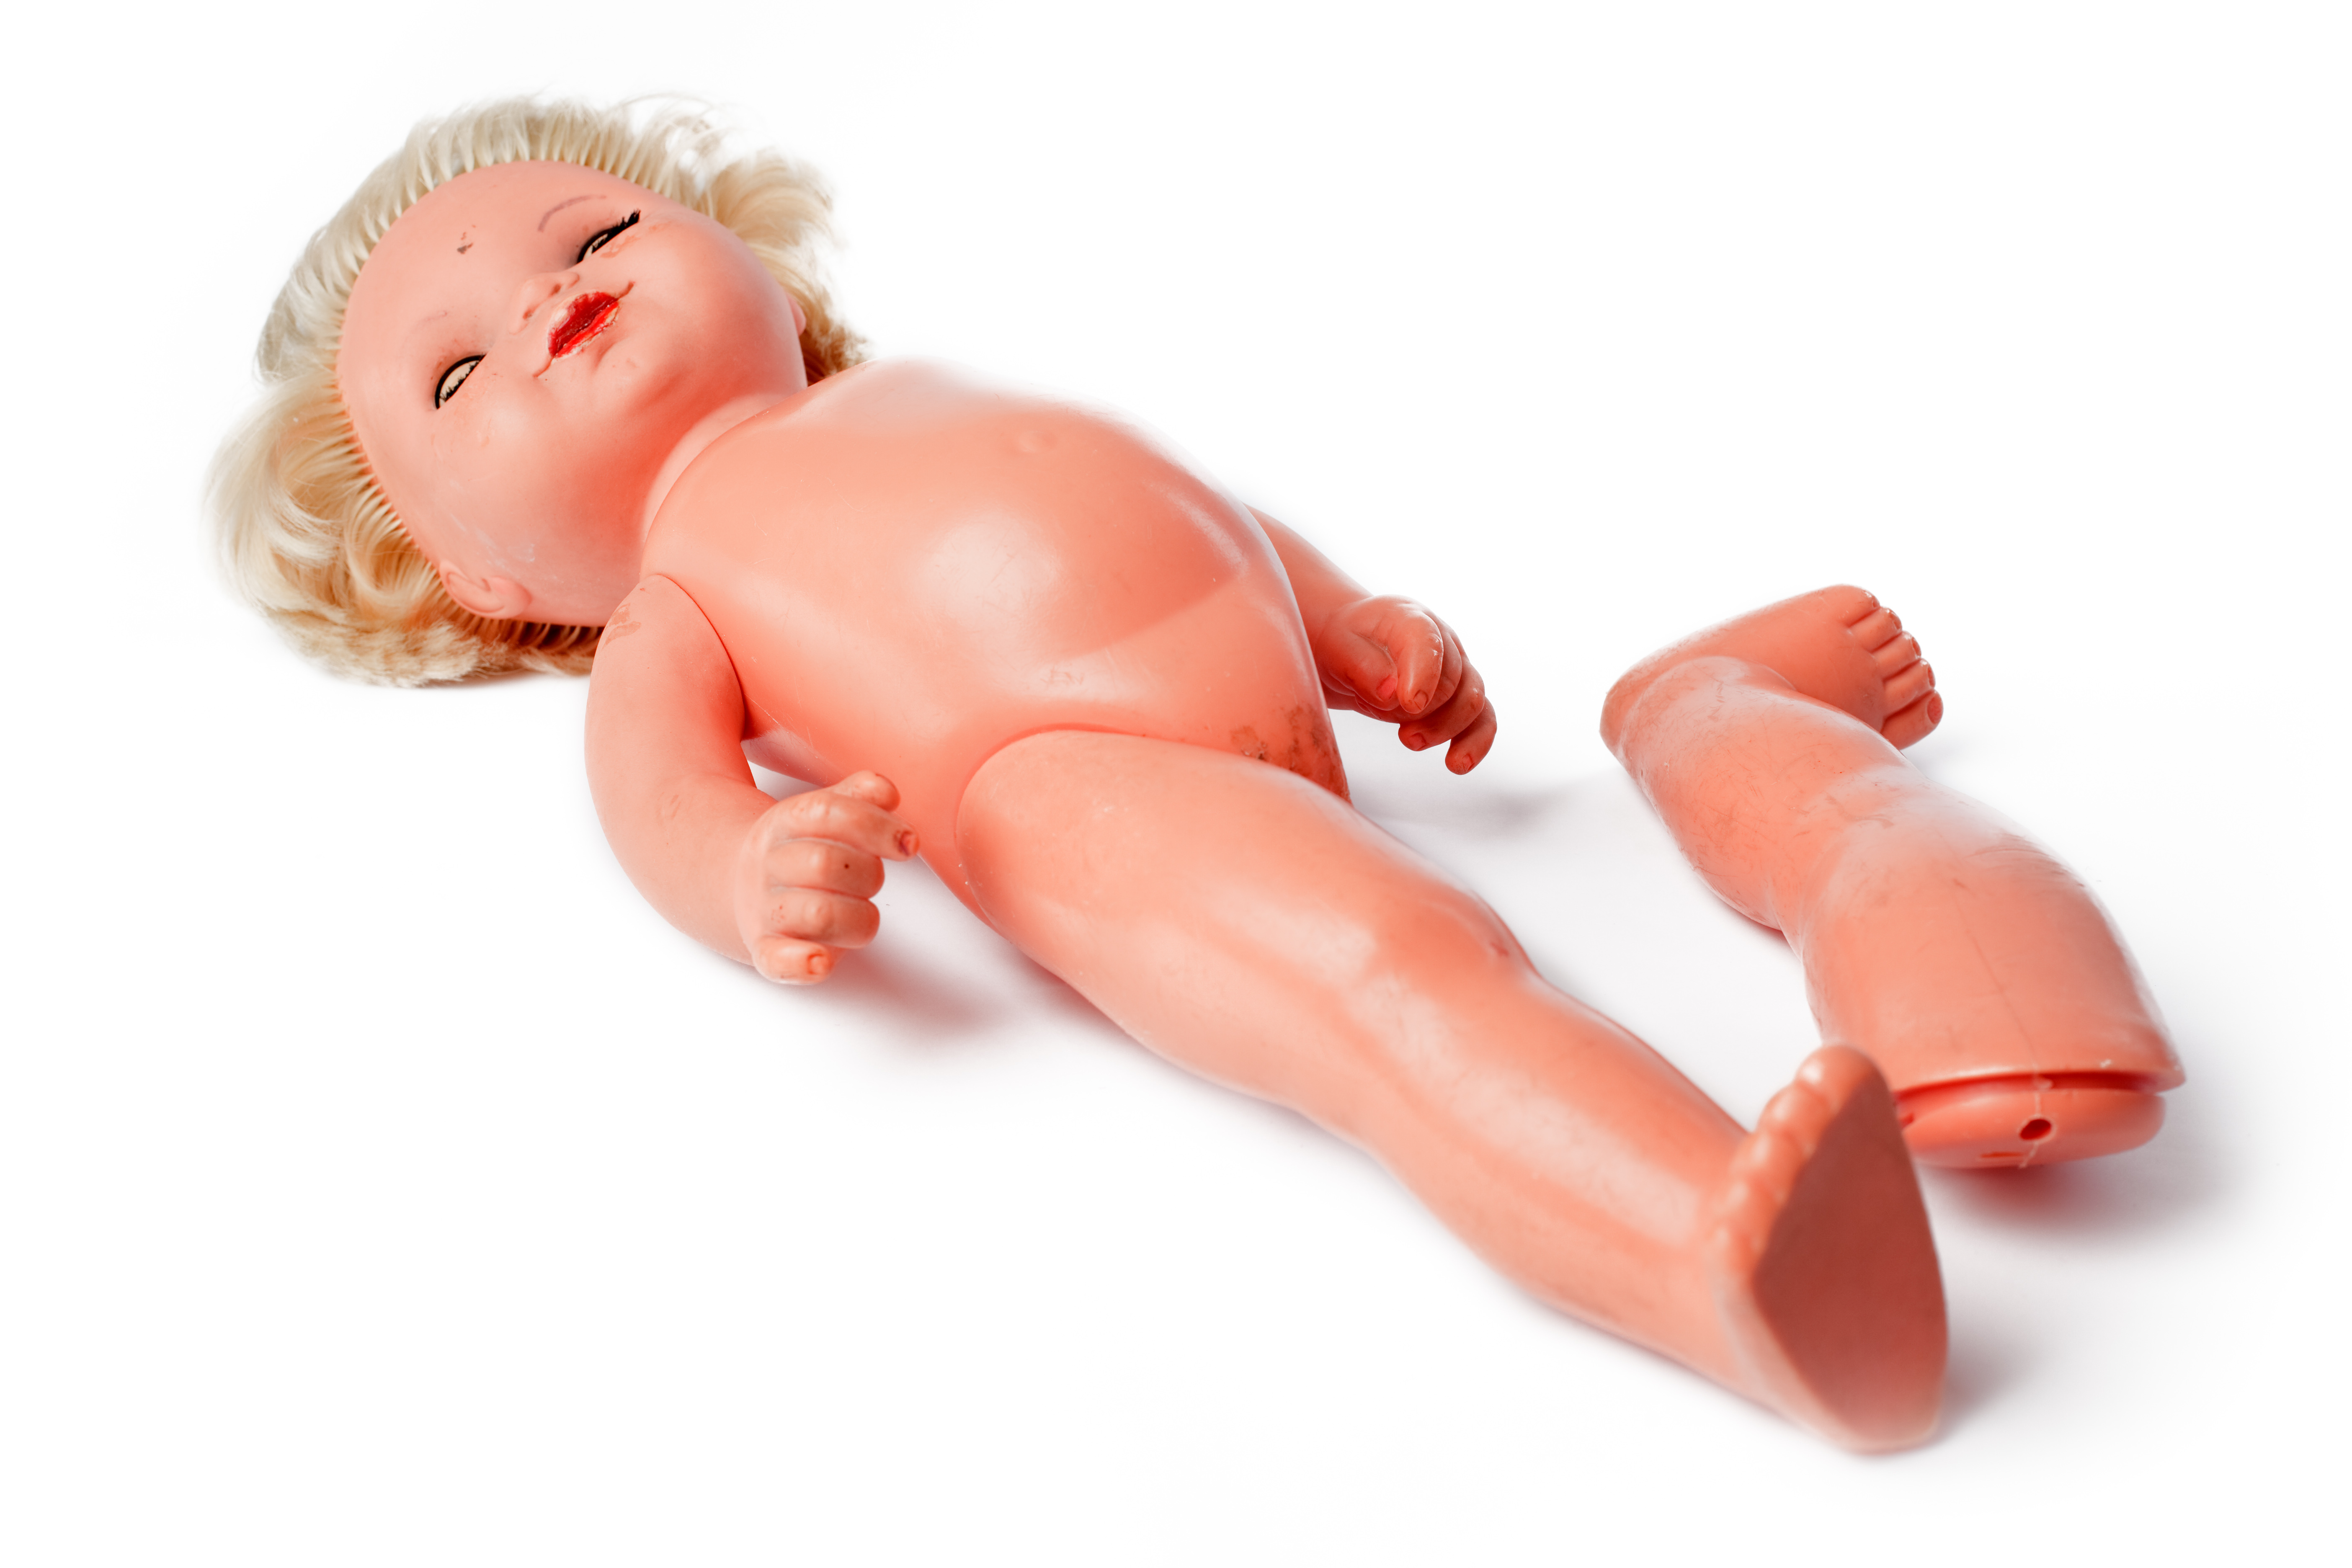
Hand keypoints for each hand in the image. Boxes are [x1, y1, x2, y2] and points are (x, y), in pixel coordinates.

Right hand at [731, 772, 917, 982]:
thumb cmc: (802, 850)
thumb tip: (886, 793)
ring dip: (858, 915)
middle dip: (868, 873)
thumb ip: (858, 797)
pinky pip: (779, 962)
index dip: (875, 825)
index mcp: (785, 822)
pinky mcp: (766, 951)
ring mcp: (766, 910)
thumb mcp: (823, 813)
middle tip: (871, 878)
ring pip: (818, 914)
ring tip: (858, 910)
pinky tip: (821, 960)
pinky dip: (803, 964)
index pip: (828, 813)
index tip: (909, 842)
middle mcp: (771, 864)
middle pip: (826, 863)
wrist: (737, 885)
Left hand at [1312, 595, 1497, 772]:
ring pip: (1472, 701)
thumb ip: (1360, 667)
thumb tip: (1390, 694)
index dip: (1424, 673)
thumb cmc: (1341, 642)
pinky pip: (1481, 719)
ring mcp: (1454, 667)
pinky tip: (1457, 764)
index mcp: (1406, 618)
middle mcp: (1440, 639)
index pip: (1426, 640)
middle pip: (1453, 680)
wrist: (1348, 645)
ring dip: (1446, 729)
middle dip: (1429, 713)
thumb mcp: (1336, 648)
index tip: (1410, 704)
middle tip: (1402, 733)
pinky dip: (1475, 742)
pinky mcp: (1457, 695)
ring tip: (1410, 741)